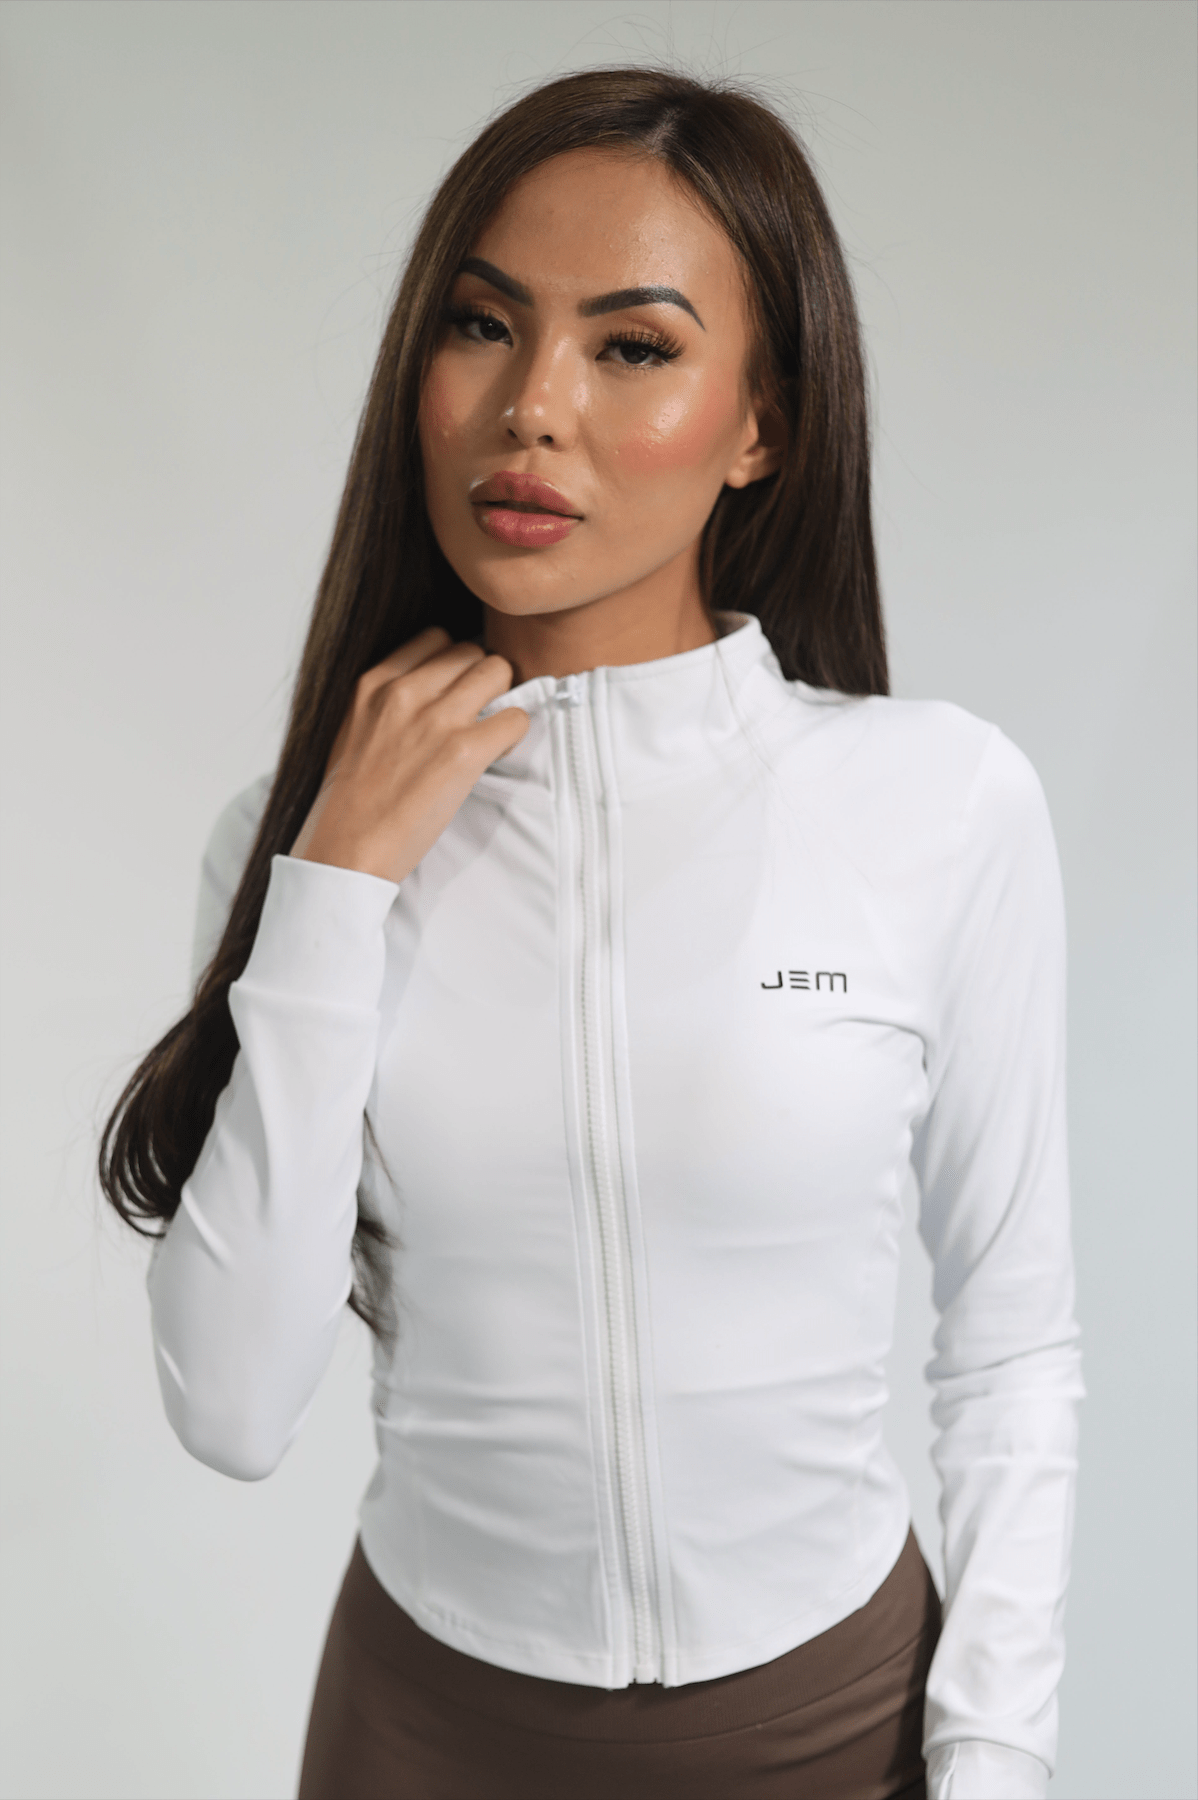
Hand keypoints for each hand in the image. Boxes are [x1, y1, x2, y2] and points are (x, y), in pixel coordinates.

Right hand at [289, 628, 528, 884]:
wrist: (347, 850)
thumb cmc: (349, 801)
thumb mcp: (352, 730)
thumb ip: (385, 702)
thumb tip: (426, 691)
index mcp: (373, 682)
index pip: (435, 638)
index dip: (453, 663)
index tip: (455, 688)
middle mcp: (405, 691)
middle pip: (471, 650)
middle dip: (481, 678)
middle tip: (478, 712)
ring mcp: (436, 719)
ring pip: (498, 671)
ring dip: (502, 698)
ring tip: (489, 729)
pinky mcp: (463, 752)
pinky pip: (515, 718)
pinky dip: (513, 733)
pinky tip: (494, 753)